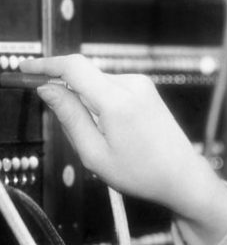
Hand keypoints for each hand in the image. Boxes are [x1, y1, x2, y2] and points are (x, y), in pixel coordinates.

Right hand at [19, 55, 226, 244]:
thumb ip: (69, 117)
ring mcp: (143, 86)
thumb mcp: (95, 154)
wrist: (184, 178)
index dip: (44, 65)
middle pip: (84, 75)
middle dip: (70, 95)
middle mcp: (132, 85)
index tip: (25, 70)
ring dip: (90, 104)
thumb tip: (48, 88)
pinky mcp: (148, 90)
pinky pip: (113, 89)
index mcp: (117, 100)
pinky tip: (119, 133)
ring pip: (98, 84)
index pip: (72, 66)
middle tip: (76, 130)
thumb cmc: (143, 174)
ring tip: (108, 139)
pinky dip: (105, 105)